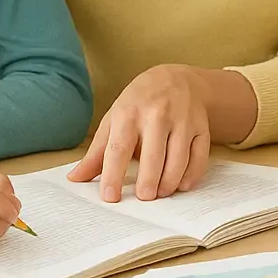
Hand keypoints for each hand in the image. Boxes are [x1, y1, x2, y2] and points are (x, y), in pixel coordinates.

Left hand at [70, 64, 210, 202]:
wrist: (177, 78)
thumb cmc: (139, 103)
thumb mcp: (114, 119)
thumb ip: (97, 152)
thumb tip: (75, 179)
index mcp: (129, 113)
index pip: (119, 149)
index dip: (113, 175)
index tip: (110, 197)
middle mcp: (157, 115)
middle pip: (152, 156)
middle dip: (147, 182)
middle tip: (143, 198)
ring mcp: (182, 120)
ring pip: (178, 159)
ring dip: (169, 182)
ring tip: (160, 193)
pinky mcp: (201, 127)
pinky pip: (199, 156)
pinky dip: (192, 175)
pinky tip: (181, 185)